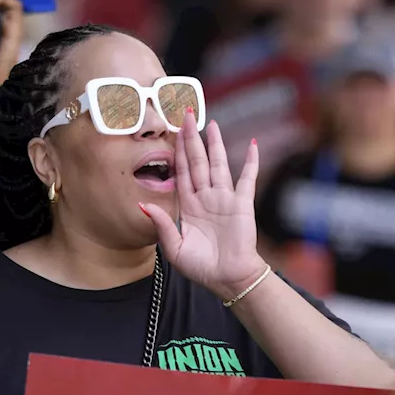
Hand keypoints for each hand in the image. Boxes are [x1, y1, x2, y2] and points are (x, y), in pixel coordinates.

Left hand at [141, 113, 269, 301]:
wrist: (228, 279)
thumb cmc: (202, 268)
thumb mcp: (173, 248)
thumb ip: (161, 225)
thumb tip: (142, 205)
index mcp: (188, 206)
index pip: (180, 172)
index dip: (175, 151)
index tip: (170, 131)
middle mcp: (206, 197)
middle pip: (197, 161)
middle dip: (191, 138)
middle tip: (186, 114)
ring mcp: (225, 199)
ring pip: (218, 164)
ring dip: (215, 144)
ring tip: (211, 123)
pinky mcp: (242, 204)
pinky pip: (247, 178)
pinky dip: (251, 162)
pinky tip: (251, 145)